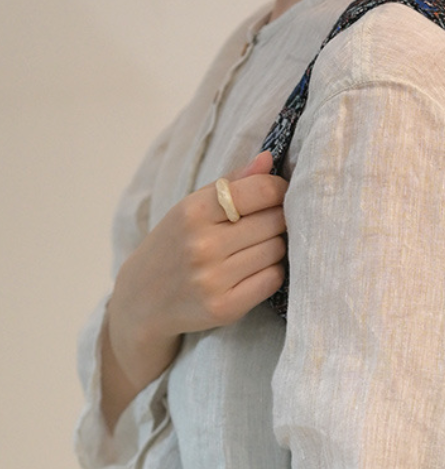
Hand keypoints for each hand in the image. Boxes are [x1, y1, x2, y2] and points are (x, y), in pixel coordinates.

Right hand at [101, 150, 287, 429]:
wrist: (142, 300)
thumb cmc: (173, 247)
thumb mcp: (190, 209)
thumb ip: (230, 184)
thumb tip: (269, 160)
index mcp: (193, 211)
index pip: (259, 191)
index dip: (278, 189)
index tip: (277, 193)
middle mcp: (202, 245)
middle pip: (274, 222)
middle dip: (278, 219)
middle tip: (269, 223)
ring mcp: (214, 279)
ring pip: (276, 251)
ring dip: (276, 246)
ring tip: (259, 247)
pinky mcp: (225, 307)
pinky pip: (272, 280)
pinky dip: (272, 272)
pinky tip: (257, 269)